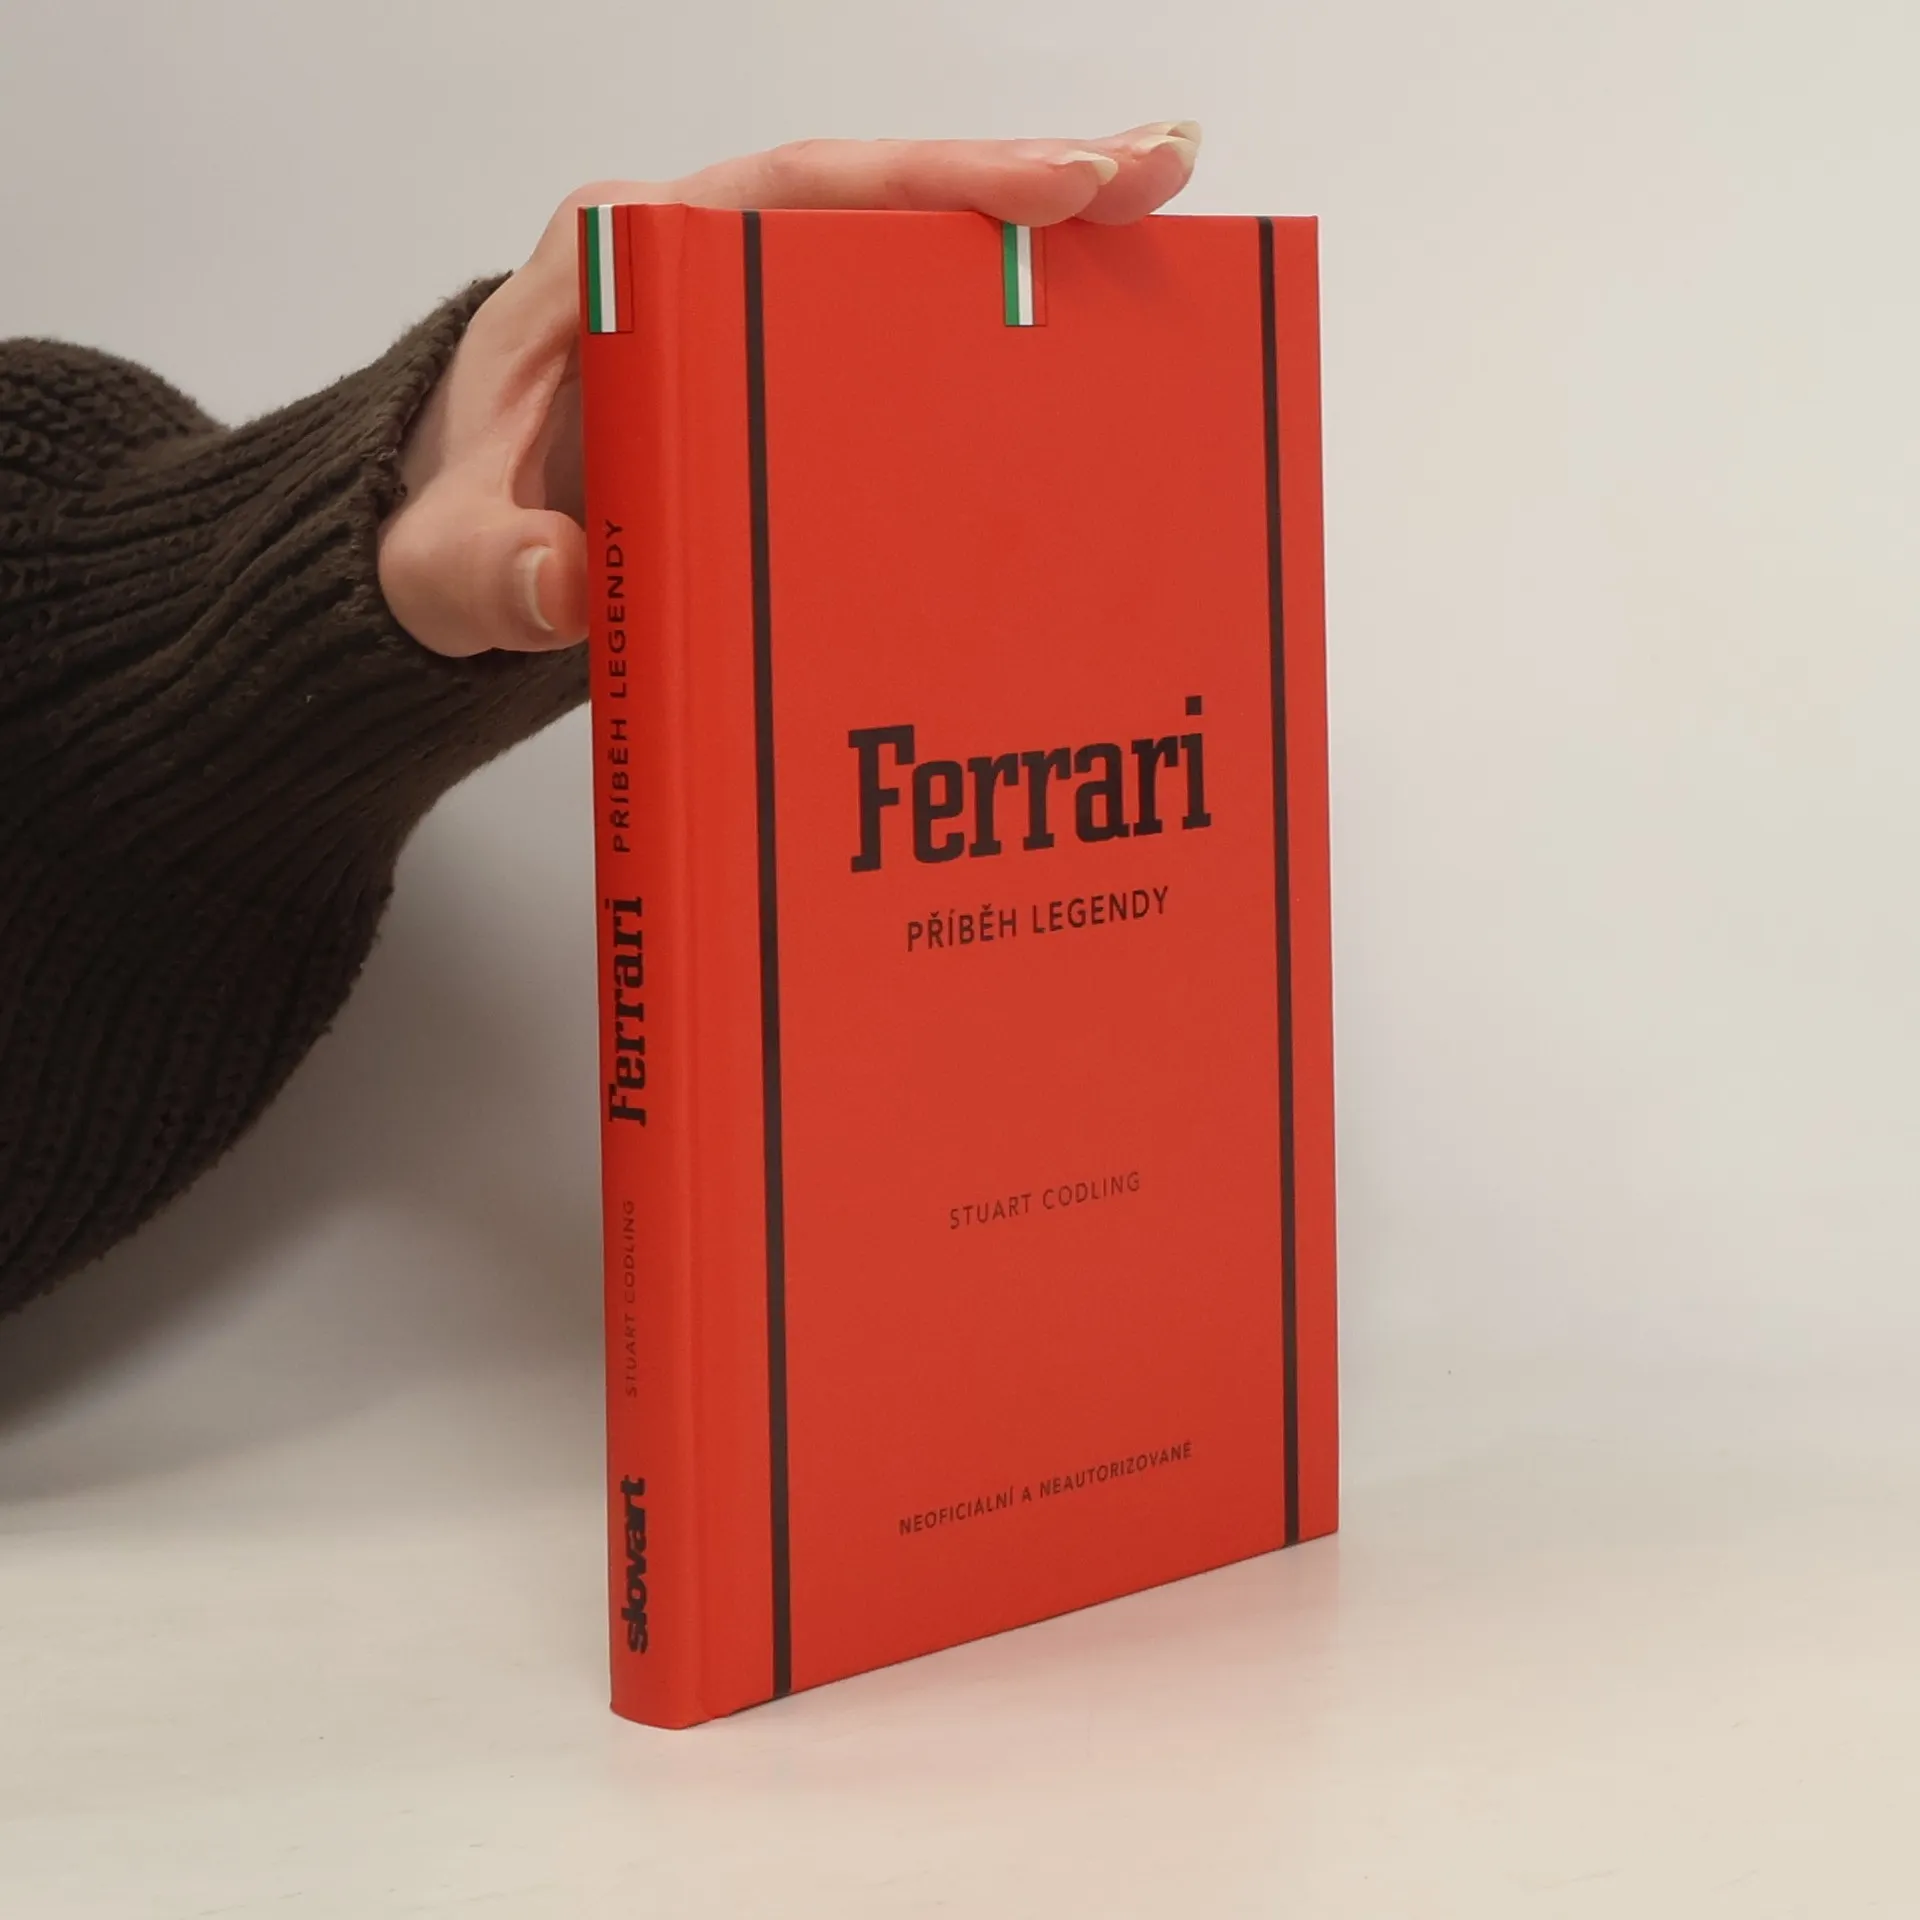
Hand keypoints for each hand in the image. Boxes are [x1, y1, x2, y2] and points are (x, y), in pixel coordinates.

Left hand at [378, 125, 1201, 657]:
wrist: (441, 560)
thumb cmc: (441, 532)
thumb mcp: (438, 563)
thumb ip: (483, 571)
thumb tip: (566, 581)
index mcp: (626, 261)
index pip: (797, 195)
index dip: (929, 187)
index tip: (1048, 186)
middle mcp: (699, 266)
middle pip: (881, 207)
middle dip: (1023, 187)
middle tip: (1159, 179)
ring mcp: (748, 324)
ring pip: (903, 265)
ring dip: (1027, 251)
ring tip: (1159, 244)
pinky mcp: (779, 387)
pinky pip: (898, 343)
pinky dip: (989, 333)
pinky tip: (1077, 348)